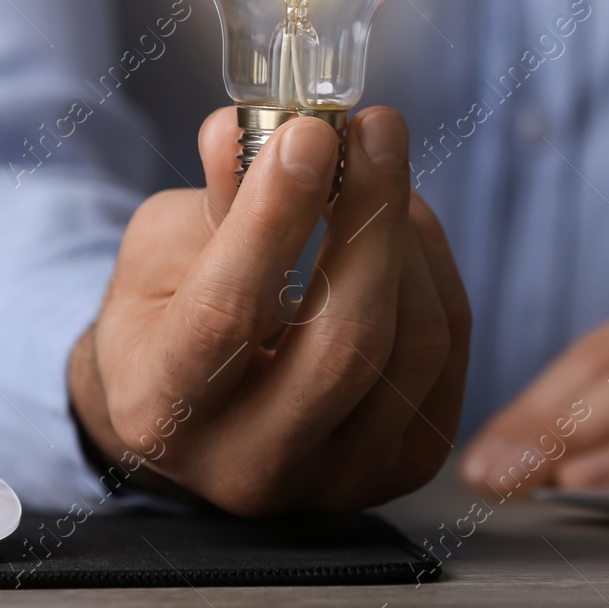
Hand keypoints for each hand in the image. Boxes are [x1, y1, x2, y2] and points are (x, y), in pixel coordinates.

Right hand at [69, 106, 469, 515]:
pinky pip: (448, 350)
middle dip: (371, 216)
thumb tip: (254, 129)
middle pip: (346, 341)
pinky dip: (433, 267)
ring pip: (414, 342)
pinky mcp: (404, 465)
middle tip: (376, 128)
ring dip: (406, 233)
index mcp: (163, 410)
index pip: (227, 316)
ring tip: (378, 167)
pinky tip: (401, 222)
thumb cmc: (169, 319)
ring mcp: (339, 479)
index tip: (308, 135)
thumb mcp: (160, 250)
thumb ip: (213, 197)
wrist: (199, 412)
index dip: (274, 218)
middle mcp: (252, 465)